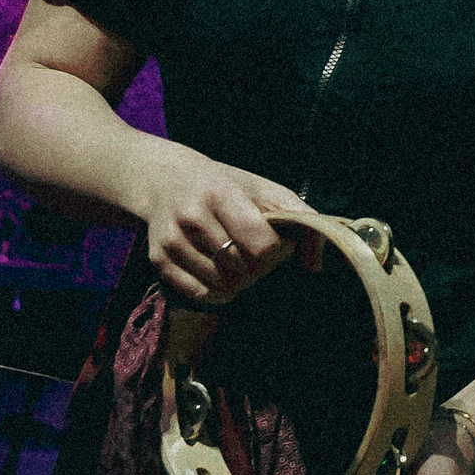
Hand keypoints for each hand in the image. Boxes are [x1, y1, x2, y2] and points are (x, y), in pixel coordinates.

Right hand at [133, 144, 309, 301]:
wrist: (165, 179)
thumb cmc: (226, 186)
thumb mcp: (264, 190)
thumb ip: (301, 218)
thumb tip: (316, 266)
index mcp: (222, 194)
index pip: (261, 245)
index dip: (278, 251)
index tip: (278, 241)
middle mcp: (192, 217)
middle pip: (243, 268)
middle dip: (260, 266)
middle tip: (257, 250)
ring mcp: (172, 240)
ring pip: (223, 285)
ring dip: (241, 280)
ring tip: (238, 258)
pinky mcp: (159, 259)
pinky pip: (200, 294)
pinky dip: (219, 291)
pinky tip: (222, 272)